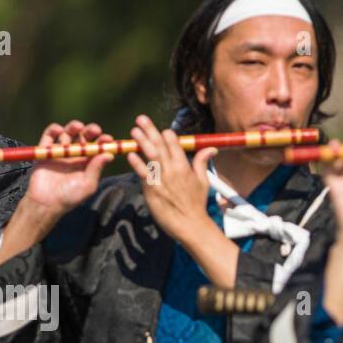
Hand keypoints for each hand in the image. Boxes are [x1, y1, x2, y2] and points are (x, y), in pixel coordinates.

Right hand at [0, 123, 111, 269]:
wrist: (46, 203)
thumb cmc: (69, 197)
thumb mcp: (87, 185)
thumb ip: (96, 169)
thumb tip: (109, 154)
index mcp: (86, 163)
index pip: (97, 147)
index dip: (103, 141)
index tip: (107, 139)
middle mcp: (74, 155)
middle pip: (84, 137)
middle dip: (90, 131)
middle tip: (94, 130)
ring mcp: (60, 152)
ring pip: (68, 133)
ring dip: (74, 127)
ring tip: (77, 127)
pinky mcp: (46, 151)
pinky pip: (49, 136)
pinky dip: (53, 129)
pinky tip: (59, 130)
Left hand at [127, 114, 212, 245]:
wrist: (190, 224)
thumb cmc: (196, 204)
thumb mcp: (203, 181)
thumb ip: (201, 162)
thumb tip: (211, 149)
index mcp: (184, 165)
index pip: (174, 143)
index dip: (166, 134)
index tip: (160, 130)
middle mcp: (172, 169)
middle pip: (160, 145)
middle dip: (150, 130)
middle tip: (141, 119)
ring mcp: (161, 178)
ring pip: (150, 155)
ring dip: (142, 141)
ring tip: (134, 131)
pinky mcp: (152, 189)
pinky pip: (143, 173)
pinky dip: (136, 163)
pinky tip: (130, 154)